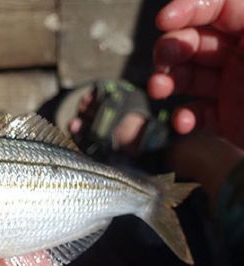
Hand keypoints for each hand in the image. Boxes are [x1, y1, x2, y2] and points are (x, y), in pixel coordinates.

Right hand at [148, 0, 243, 146]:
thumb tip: (226, 6)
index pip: (223, 6)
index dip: (191, 7)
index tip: (164, 20)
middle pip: (200, 40)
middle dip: (173, 48)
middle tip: (162, 63)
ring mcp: (238, 91)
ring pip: (192, 76)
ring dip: (170, 81)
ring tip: (159, 90)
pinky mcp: (229, 121)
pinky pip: (198, 112)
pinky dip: (184, 117)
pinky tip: (184, 124)